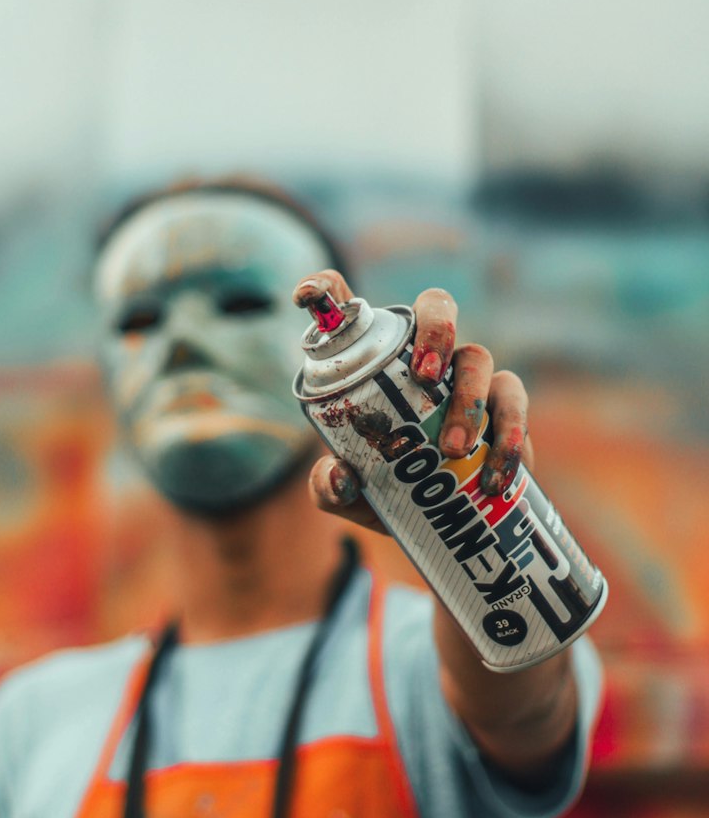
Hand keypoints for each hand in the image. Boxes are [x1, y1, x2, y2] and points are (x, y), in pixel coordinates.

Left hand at [292, 274, 531, 529]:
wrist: (436, 528)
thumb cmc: (384, 492)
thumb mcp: (348, 495)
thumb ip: (330, 487)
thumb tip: (339, 477)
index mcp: (375, 361)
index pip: (349, 307)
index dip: (324, 289)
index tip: (305, 295)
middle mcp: (422, 355)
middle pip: (436, 307)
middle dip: (436, 330)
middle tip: (425, 376)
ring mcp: (466, 377)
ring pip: (478, 357)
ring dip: (470, 398)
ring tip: (453, 448)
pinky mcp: (502, 408)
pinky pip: (512, 405)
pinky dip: (508, 439)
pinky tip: (494, 478)